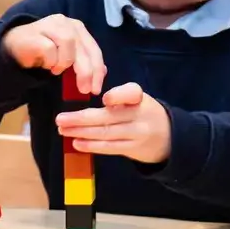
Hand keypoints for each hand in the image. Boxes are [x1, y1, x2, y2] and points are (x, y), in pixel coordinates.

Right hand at [2, 15, 105, 93]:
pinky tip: (45, 64)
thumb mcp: (66, 59)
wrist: (13, 47)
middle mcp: (67, 23)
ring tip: (56, 70)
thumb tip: (102, 71)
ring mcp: (51, 25)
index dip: (97, 70)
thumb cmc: (42, 53)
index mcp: (78, 28)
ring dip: (64, 64)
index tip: (96, 89)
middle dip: (86, 72)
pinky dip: (50, 62)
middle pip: (84, 50)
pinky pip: (50, 51)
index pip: (94, 50)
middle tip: (84, 90)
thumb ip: (83, 62)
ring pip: (69, 48)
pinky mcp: (37, 32)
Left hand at [54, 82, 170, 164]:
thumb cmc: (143, 113)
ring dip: (82, 132)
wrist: (169, 137)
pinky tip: (76, 143)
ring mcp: (137, 134)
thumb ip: (118, 94)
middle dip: (82, 118)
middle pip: (109, 117)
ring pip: (106, 133)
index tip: (104, 99)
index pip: (131, 93)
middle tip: (60, 119)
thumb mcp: (137, 99)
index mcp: (140, 98)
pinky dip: (92, 146)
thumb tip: (90, 79)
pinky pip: (110, 148)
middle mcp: (140, 115)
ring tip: (63, 130)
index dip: (118, 96)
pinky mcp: (133, 149)